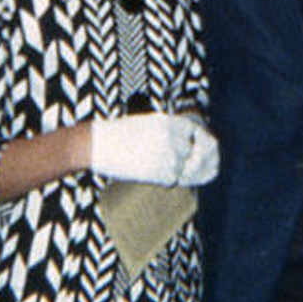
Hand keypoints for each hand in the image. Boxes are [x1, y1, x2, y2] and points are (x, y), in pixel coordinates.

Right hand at [90, 113, 219, 186]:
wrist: (98, 144)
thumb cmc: (119, 134)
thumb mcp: (147, 123)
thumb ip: (167, 130)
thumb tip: (184, 143)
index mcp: (169, 121)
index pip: (199, 132)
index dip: (204, 144)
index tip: (202, 152)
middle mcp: (172, 136)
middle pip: (197, 153)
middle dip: (197, 162)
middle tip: (190, 169)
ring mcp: (167, 154)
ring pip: (186, 168)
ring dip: (181, 172)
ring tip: (167, 172)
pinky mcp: (158, 171)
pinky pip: (173, 179)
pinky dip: (168, 180)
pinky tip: (158, 177)